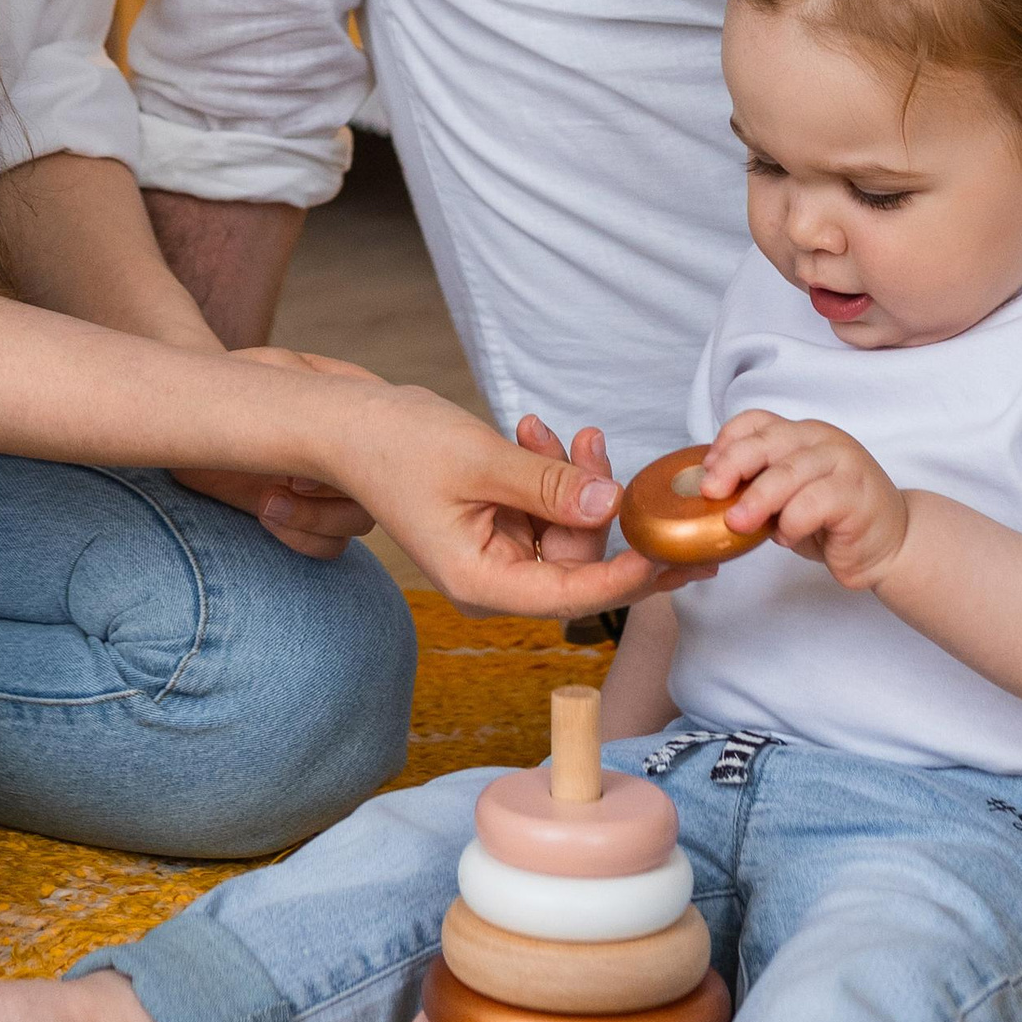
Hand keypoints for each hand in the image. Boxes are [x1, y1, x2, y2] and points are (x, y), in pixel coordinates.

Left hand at [172, 349, 384, 557]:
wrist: (191, 415)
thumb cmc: (230, 380)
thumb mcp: (268, 367)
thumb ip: (308, 376)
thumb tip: (342, 394)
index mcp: (352, 404)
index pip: (391, 429)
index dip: (362, 451)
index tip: (310, 458)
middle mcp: (349, 448)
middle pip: (382, 485)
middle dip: (336, 494)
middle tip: (291, 483)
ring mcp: (330, 486)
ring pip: (360, 519)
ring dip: (316, 519)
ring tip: (268, 502)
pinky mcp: (307, 518)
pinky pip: (332, 545)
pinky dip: (306, 540)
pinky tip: (266, 516)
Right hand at [325, 385, 666, 621]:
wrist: (349, 425)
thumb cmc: (396, 446)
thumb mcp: (480, 462)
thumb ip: (548, 487)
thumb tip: (612, 506)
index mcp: (481, 584)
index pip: (574, 596)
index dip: (630, 575)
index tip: (673, 544)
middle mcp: (493, 581)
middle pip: (579, 559)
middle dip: (595, 501)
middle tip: (592, 441)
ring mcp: (498, 555)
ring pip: (568, 529)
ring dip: (571, 477)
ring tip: (550, 429)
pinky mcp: (501, 528)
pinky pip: (548, 509)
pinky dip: (551, 472)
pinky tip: (532, 433)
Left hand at [700, 409, 910, 590]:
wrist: (891, 543)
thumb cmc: (832, 521)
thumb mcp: (787, 498)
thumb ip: (758, 486)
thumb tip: (710, 492)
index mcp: (801, 434)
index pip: (757, 421)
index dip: (727, 441)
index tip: (706, 470)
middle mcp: (822, 440)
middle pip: (768, 441)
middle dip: (733, 465)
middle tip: (711, 492)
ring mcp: (843, 463)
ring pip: (789, 472)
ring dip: (757, 499)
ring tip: (738, 523)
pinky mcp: (856, 494)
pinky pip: (813, 503)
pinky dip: (791, 523)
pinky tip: (787, 537)